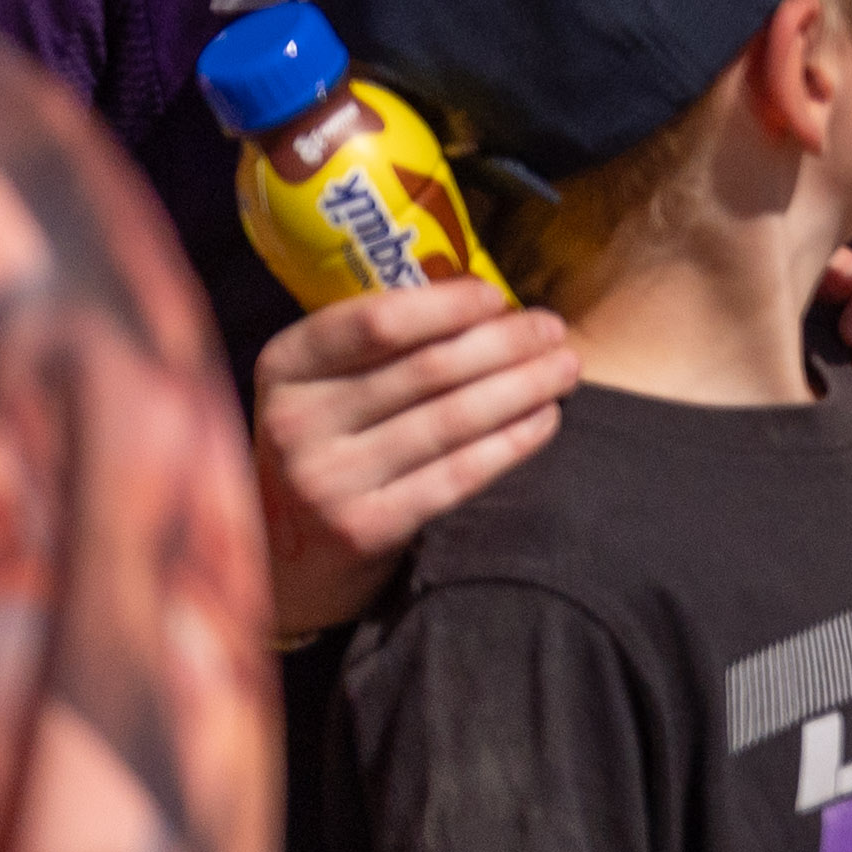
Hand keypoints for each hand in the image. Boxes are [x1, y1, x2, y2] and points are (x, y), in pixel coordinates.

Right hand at [255, 280, 582, 636]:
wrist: (286, 554)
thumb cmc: (331, 439)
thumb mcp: (328, 381)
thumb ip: (384, 341)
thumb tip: (487, 297)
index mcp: (285, 366)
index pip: (376, 321)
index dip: (448, 305)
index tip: (499, 297)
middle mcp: (294, 422)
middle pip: (428, 368)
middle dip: (506, 343)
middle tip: (554, 328)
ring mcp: (326, 481)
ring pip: (452, 419)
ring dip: (524, 386)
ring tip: (566, 367)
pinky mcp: (364, 529)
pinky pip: (458, 475)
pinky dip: (512, 442)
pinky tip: (546, 419)